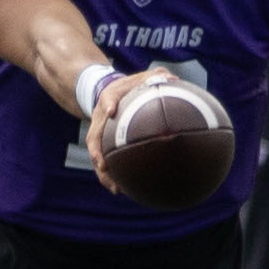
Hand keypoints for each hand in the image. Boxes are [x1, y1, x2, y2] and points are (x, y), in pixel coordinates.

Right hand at [82, 67, 176, 196]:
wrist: (110, 92)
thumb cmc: (133, 86)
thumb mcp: (144, 78)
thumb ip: (158, 77)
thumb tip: (175, 81)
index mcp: (110, 98)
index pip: (107, 99)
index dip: (108, 104)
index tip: (111, 111)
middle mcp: (101, 117)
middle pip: (94, 135)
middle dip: (97, 151)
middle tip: (102, 165)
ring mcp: (99, 132)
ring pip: (97, 153)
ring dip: (103, 172)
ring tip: (114, 187)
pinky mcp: (102, 144)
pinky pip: (105, 160)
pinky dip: (111, 176)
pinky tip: (122, 191)